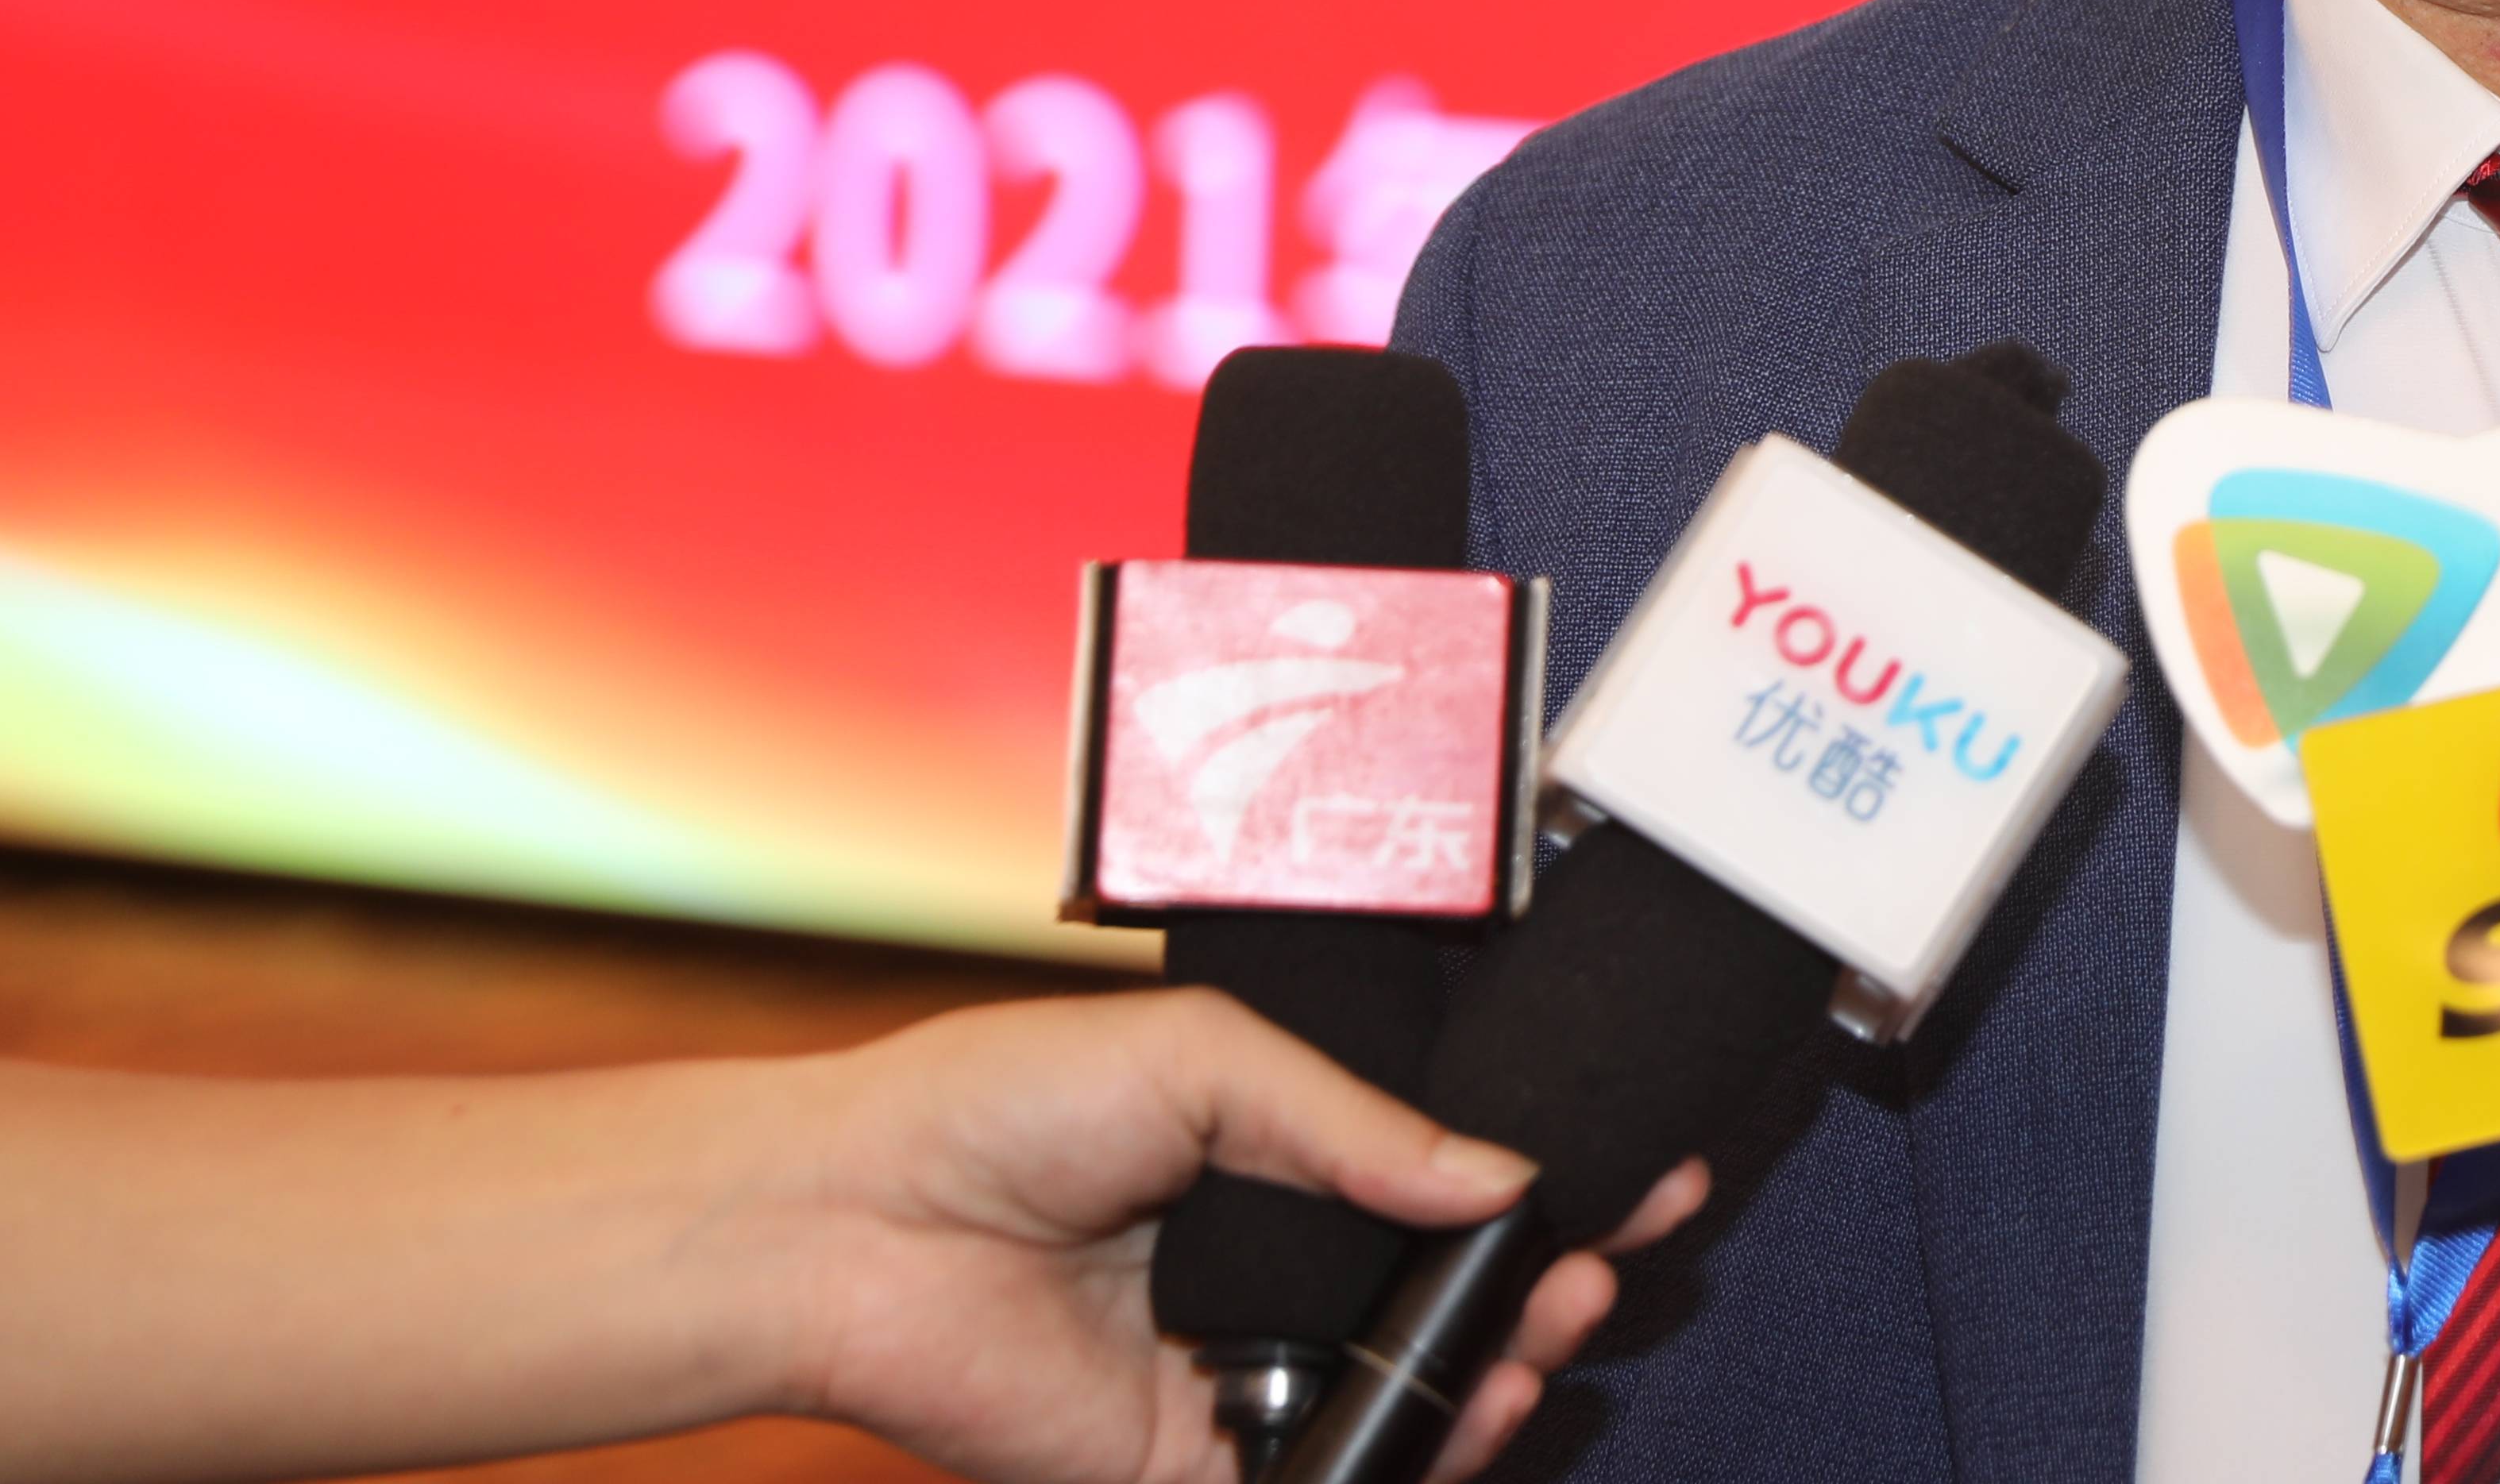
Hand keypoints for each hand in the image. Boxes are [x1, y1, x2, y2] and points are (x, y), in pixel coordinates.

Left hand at [766, 989, 1710, 1483]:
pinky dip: (1424, 1452)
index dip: (1556, 1181)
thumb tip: (1499, 1175)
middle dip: (1561, 1282)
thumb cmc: (993, 1105)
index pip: (1454, 1184)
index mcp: (1284, 1167)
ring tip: (1567, 1316)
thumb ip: (1357, 1122)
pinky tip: (1479, 1403)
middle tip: (1624, 1249)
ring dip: (1511, 1368)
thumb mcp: (1205, 1055)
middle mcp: (1278, 1277)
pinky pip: (1339, 1473)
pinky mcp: (1195, 1464)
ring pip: (1416, 1399)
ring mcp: (1244, 1379)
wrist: (852, 1215)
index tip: (1647, 1164)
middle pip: (1457, 1301)